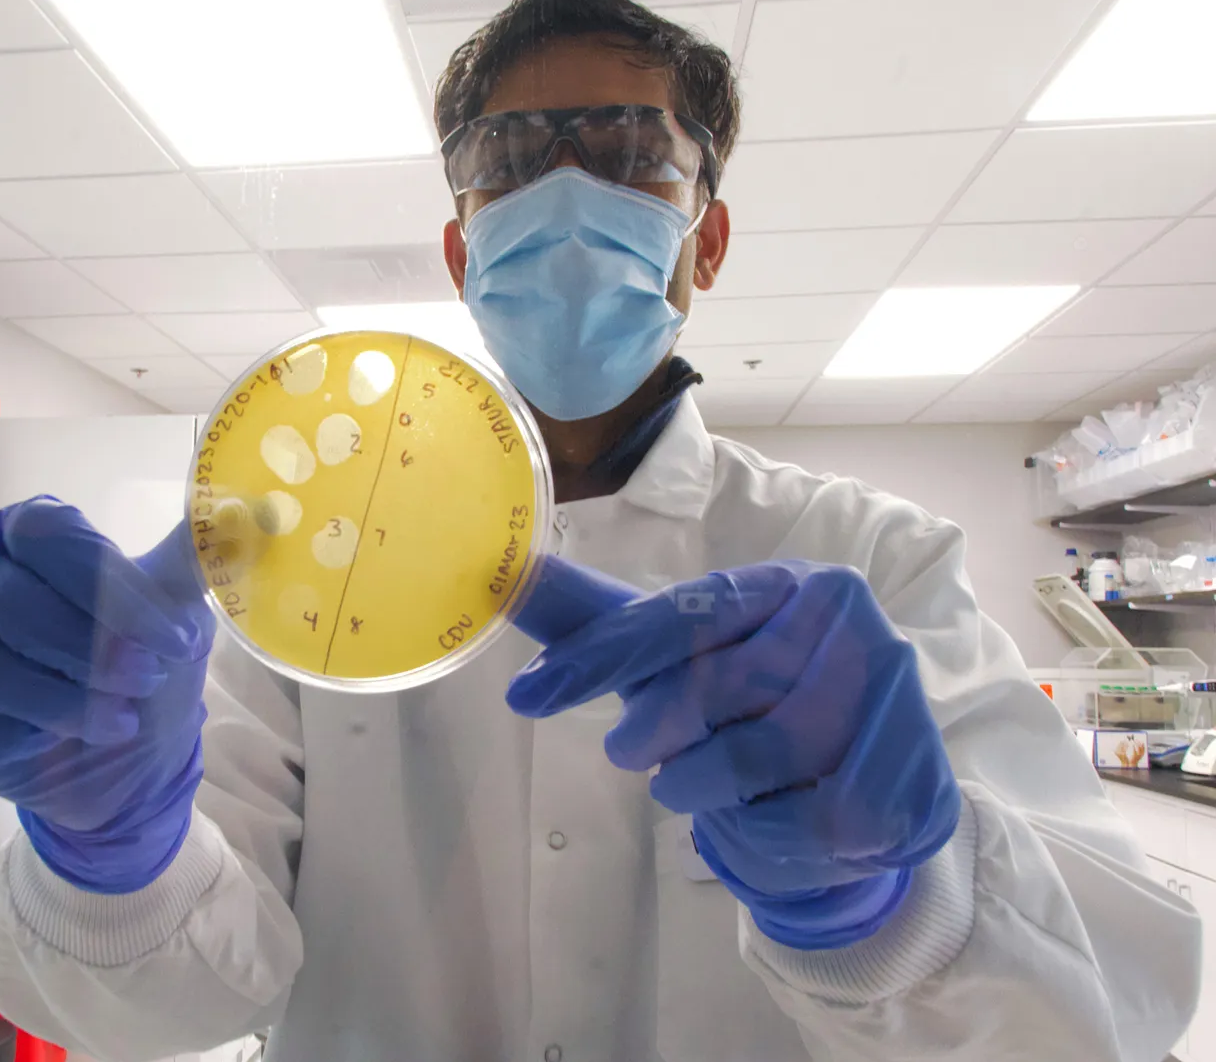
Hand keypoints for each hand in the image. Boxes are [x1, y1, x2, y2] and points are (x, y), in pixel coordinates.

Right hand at [0, 498, 213, 893]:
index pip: (51, 538)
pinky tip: (53, 745)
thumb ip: (198, 562)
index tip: (178, 641)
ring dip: (60, 701)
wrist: (110, 764)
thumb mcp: (173, 615)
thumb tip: (253, 511)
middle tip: (148, 684)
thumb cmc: (139, 673)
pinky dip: (10, 737)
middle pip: (10, 602)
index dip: (114, 591)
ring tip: (118, 723)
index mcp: (31, 537)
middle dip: (89, 650)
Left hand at [510, 556, 960, 948]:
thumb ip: (600, 623)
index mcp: (785, 581)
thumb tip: (504, 578)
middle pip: (719, 684)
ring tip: (685, 784)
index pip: (682, 612)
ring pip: (757, 755)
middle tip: (626, 751)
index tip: (526, 696)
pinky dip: (751, 835)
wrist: (855, 785)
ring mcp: (888, 702)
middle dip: (652, 729)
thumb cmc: (747, 704)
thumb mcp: (675, 657)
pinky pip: (799, 823)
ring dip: (697, 784)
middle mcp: (848, 625)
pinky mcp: (909, 783)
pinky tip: (750, 818)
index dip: (599, 655)